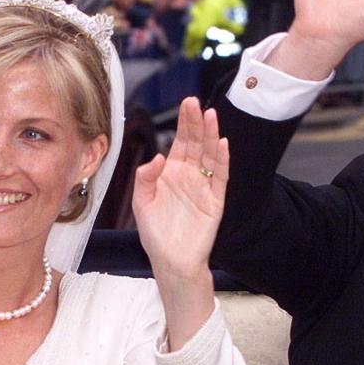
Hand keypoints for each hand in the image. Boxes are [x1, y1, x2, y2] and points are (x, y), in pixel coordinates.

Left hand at [132, 97, 227, 349]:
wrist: (170, 261)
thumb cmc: (155, 234)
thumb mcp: (141, 202)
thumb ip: (145, 178)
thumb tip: (159, 156)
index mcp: (172, 172)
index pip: (180, 142)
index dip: (184, 123)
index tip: (186, 104)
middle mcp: (190, 175)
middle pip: (196, 143)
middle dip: (196, 123)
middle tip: (196, 103)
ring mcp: (204, 187)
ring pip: (210, 156)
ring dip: (211, 136)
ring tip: (211, 116)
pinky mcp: (215, 201)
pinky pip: (220, 178)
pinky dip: (222, 161)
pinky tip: (222, 145)